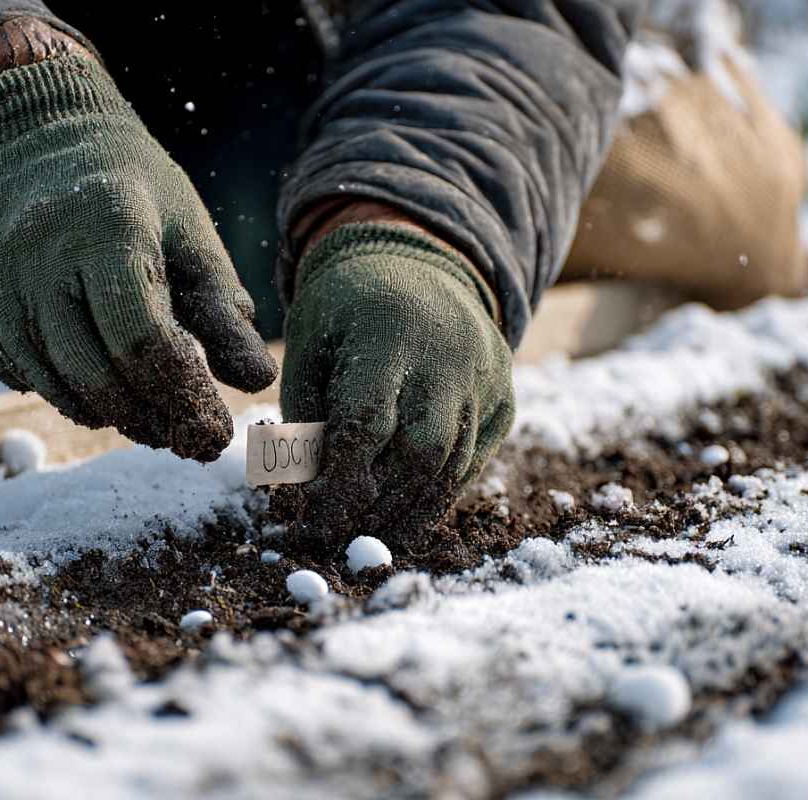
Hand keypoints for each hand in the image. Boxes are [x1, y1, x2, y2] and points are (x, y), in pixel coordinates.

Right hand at [0, 56, 276, 461]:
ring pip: (53, 383)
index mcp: (107, 225)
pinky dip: (63, 389)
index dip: (183, 397)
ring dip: (110, 413)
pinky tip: (97, 382)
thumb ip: (223, 310)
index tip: (215, 433)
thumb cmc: (131, 193)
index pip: (143, 340)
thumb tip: (260, 380)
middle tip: (186, 439)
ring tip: (152, 419)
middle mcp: (36, 249)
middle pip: (96, 373)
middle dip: (150, 419)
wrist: (29, 139)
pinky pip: (16, 370)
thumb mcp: (189, 236)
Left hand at [280, 223, 514, 536]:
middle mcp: (448, 358)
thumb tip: (303, 495)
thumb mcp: (308, 346)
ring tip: (377, 540)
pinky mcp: (503, 398)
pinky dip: (443, 493)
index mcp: (388, 337)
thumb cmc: (345, 311)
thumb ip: (304, 416)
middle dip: (381, 507)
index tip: (316, 525)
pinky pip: (476, 459)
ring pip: (453, 464)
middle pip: (420, 452)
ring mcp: (484, 379)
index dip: (341, 485)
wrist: (418, 262)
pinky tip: (412, 515)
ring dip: (413, 511)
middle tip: (347, 540)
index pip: (367, 426)